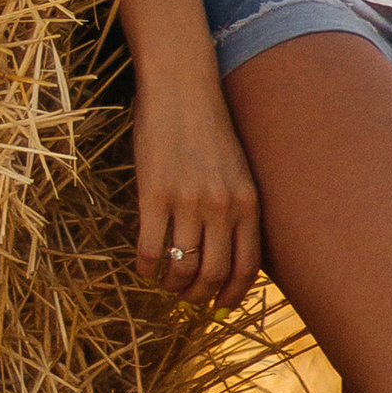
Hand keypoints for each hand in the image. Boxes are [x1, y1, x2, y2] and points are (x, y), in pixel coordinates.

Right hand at [132, 83, 263, 306]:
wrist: (181, 88)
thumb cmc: (208, 129)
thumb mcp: (237, 171)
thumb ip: (236, 210)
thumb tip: (224, 258)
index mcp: (247, 202)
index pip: (246, 267)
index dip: (232, 294)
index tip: (220, 304)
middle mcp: (222, 206)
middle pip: (212, 275)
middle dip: (199, 296)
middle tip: (187, 297)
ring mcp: (187, 201)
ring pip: (181, 268)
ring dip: (172, 285)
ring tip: (166, 283)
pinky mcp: (153, 194)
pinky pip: (149, 249)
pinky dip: (146, 268)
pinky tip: (144, 267)